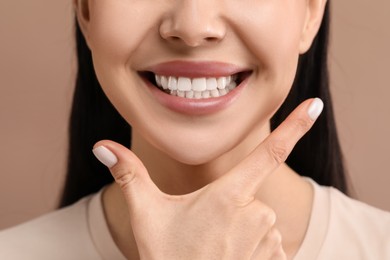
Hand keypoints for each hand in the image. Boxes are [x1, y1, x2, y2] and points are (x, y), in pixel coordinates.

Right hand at [93, 98, 322, 259]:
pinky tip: (230, 257)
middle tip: (204, 229)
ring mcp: (269, 240)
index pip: (269, 152)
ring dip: (240, 228)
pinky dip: (253, 245)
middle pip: (249, 195)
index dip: (295, 126)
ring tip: (215, 247)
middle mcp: (256, 215)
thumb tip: (102, 147)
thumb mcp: (146, 214)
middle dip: (230, 206)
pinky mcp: (276, 259)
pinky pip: (270, 241)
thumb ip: (129, 174)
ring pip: (259, 220)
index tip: (316, 104)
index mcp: (228, 195)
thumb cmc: (168, 256)